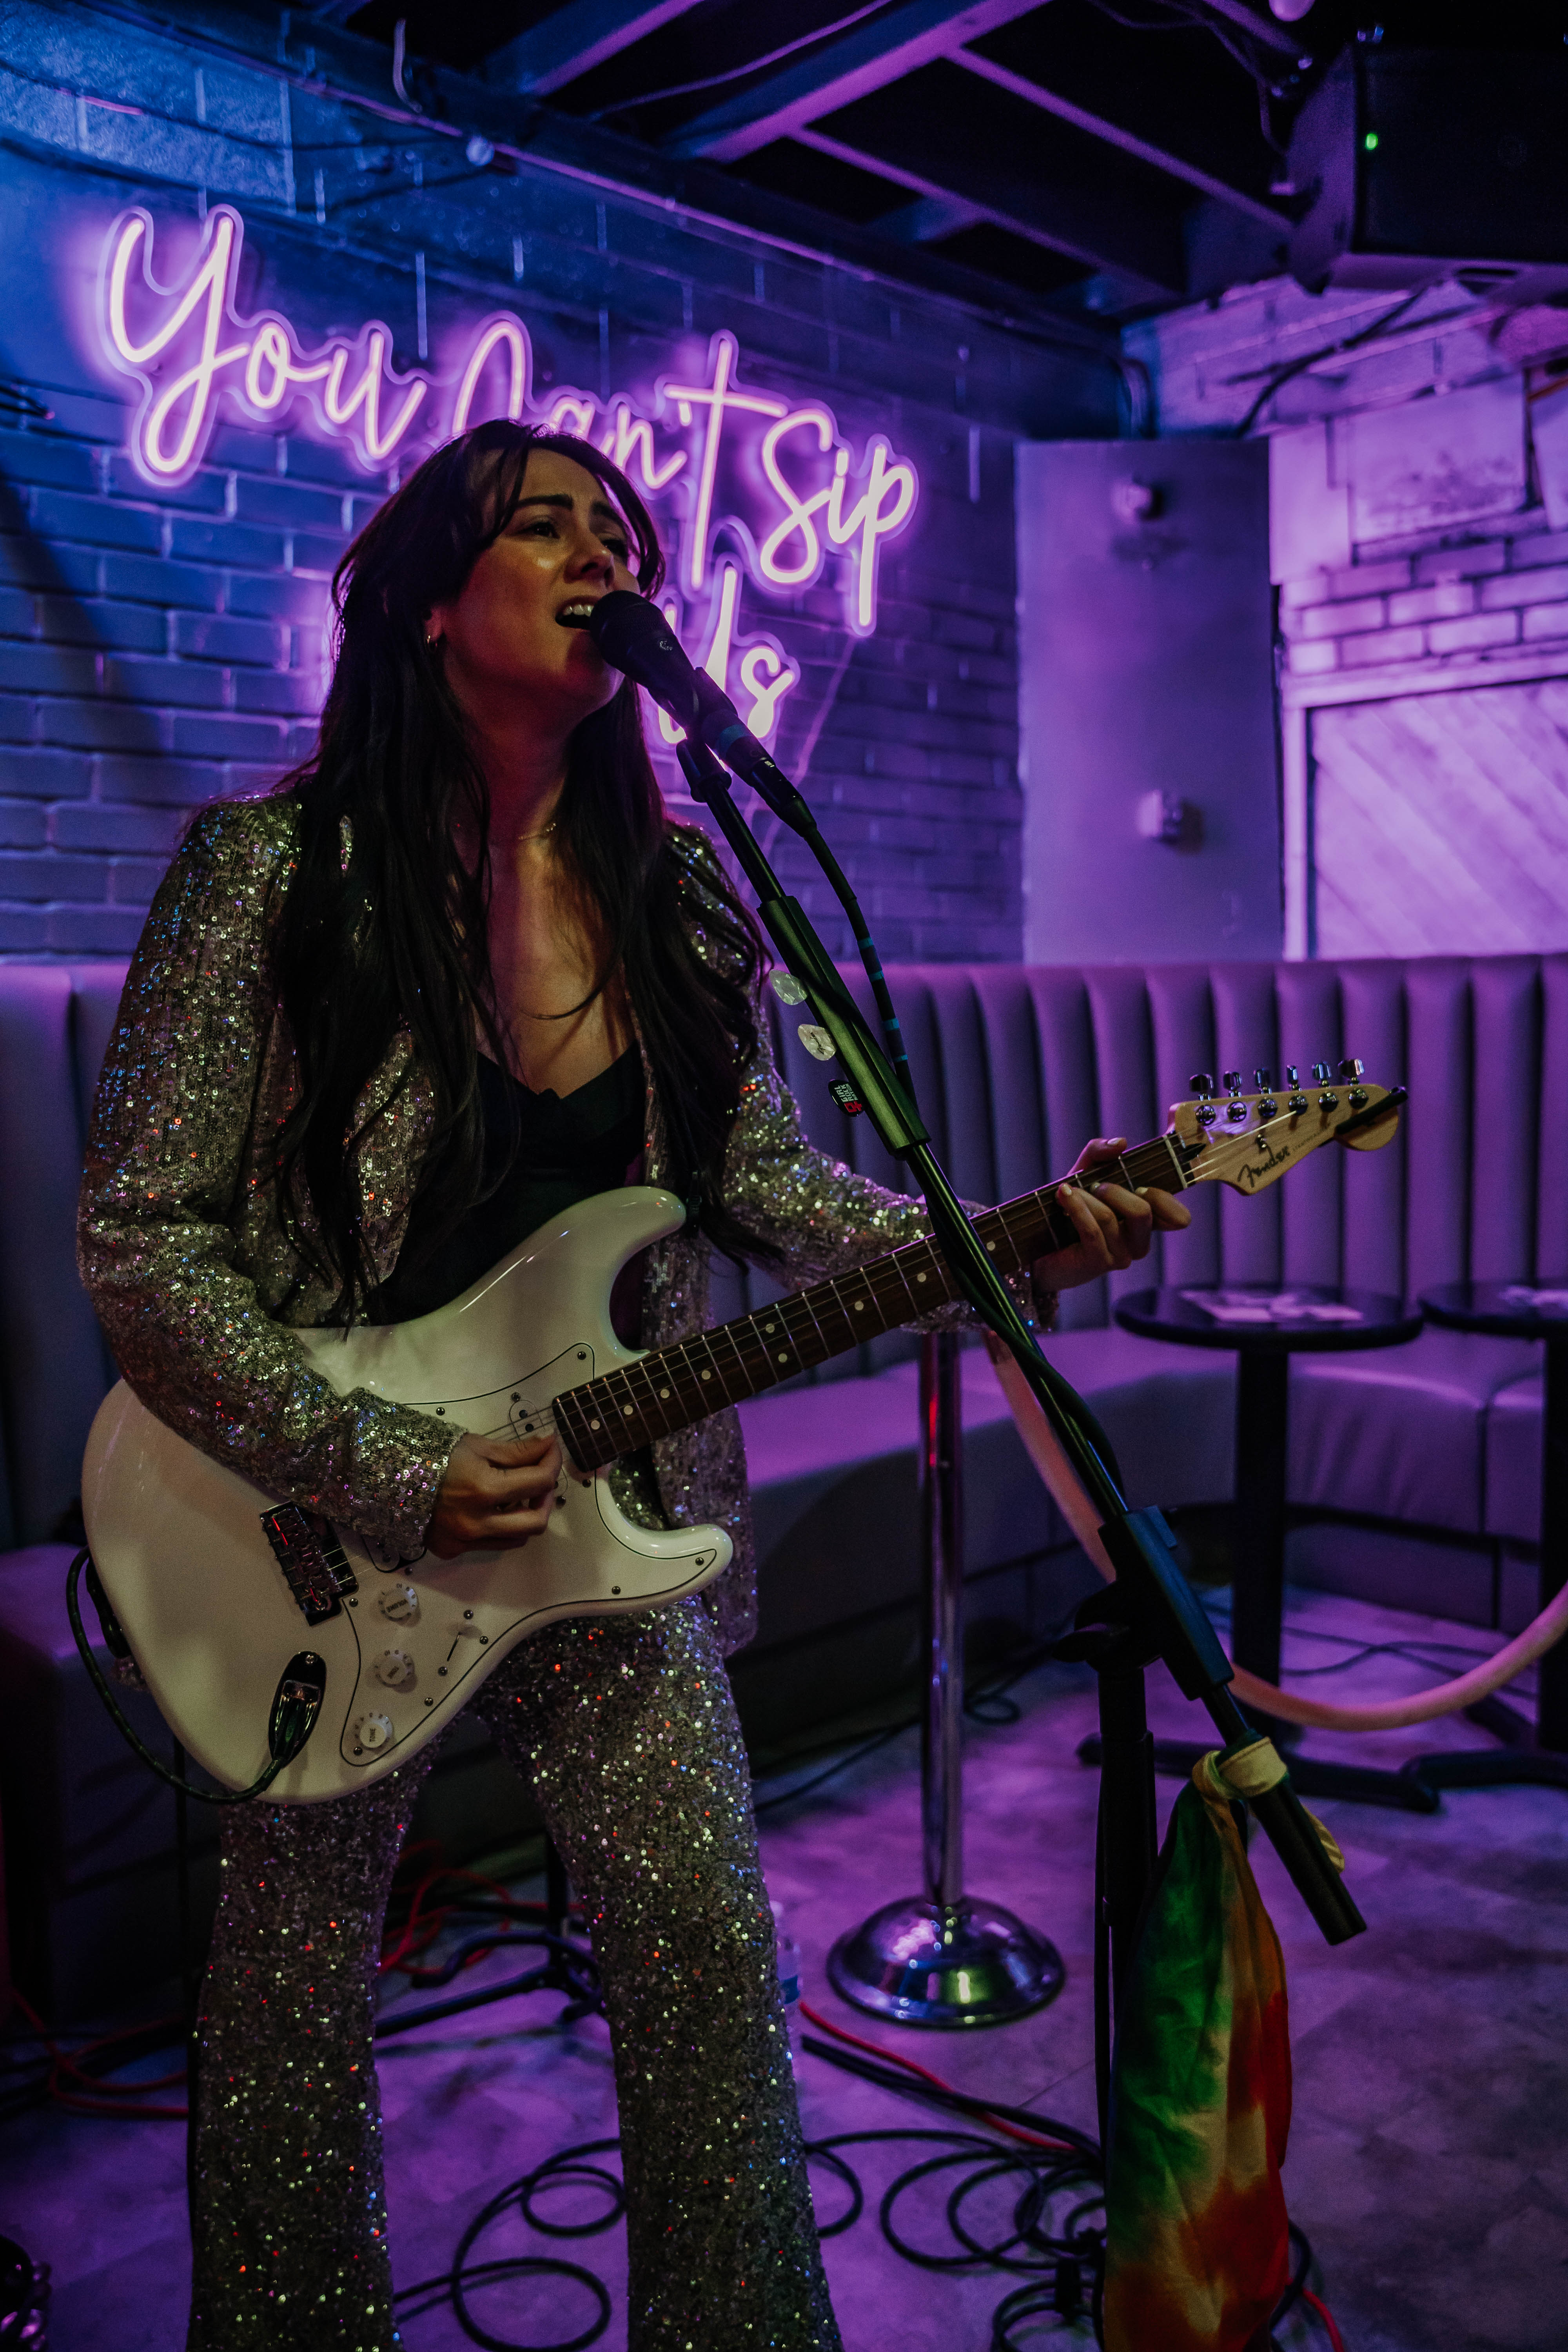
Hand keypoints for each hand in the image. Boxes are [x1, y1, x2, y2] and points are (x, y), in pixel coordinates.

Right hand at [427, 1431, 562, 1559]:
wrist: (391, 1476)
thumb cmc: (435, 1454)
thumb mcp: (477, 1446)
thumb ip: (518, 1451)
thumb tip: (550, 1444)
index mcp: (483, 1490)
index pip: (539, 1482)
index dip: (552, 1463)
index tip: (550, 1451)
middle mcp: (476, 1523)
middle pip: (536, 1522)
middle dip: (546, 1499)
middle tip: (539, 1481)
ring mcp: (464, 1541)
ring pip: (517, 1539)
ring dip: (525, 1517)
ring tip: (514, 1495)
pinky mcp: (453, 1550)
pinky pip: (491, 1544)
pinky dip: (499, 1527)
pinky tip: (489, 1509)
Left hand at [1031, 1136, 1190, 1293]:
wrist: (1038, 1244)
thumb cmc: (1069, 1207)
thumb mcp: (1085, 1173)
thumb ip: (1101, 1152)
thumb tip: (1121, 1143)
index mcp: (1147, 1222)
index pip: (1179, 1217)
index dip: (1172, 1195)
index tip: (1148, 1173)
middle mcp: (1139, 1241)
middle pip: (1144, 1211)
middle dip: (1115, 1190)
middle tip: (1096, 1186)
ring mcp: (1121, 1255)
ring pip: (1112, 1218)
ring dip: (1085, 1198)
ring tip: (1067, 1191)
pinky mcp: (1098, 1263)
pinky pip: (1092, 1230)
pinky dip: (1076, 1208)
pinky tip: (1063, 1196)